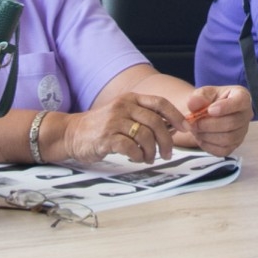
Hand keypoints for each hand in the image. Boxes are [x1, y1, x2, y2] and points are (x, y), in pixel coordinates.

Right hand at [57, 91, 184, 164]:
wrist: (72, 133)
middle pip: (156, 122)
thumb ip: (144, 118)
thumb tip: (173, 128)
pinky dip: (138, 156)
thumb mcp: (124, 114)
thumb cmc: (103, 126)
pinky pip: (130, 147)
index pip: (160, 103)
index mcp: (131, 99)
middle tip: (167, 154)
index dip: (176, 116)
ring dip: (152, 151)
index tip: (185, 129)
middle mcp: (124, 106)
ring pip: (145, 136)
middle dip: (166, 141)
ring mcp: (114, 121)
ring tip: (149, 159)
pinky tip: (136, 158)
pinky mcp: (106, 137)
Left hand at [173, 85, 250, 155]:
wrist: (206, 114)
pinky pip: (223, 150)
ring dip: (207, 135)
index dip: (225, 107)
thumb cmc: (208, 100)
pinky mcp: (234, 145)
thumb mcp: (202, 93)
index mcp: (242, 96)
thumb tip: (193, 104)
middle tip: (193, 122)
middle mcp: (246, 115)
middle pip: (232, 123)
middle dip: (209, 124)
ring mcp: (241, 132)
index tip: (210, 110)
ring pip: (228, 138)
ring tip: (195, 129)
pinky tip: (201, 136)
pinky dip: (208, 145)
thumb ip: (198, 96)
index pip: (241, 101)